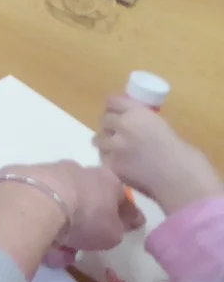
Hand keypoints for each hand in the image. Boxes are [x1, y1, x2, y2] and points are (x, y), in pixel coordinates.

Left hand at [7, 161, 144, 252]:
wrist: (36, 202)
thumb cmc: (84, 218)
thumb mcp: (112, 234)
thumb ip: (116, 228)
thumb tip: (116, 225)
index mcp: (106, 180)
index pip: (120, 197)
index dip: (124, 213)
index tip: (128, 224)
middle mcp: (78, 169)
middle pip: (87, 195)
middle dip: (86, 214)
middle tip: (81, 237)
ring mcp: (48, 169)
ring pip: (59, 197)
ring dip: (59, 217)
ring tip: (54, 243)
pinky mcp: (21, 175)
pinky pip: (35, 199)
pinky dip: (37, 214)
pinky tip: (35, 231)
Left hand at [97, 96, 222, 214]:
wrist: (182, 180)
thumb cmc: (181, 154)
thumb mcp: (162, 127)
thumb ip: (142, 121)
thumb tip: (129, 121)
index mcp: (138, 113)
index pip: (113, 101)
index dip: (114, 107)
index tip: (116, 112)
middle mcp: (123, 126)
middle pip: (104, 119)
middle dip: (110, 125)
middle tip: (118, 133)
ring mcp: (115, 146)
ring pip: (98, 138)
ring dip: (106, 142)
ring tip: (118, 150)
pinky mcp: (111, 164)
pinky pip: (103, 157)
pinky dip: (109, 158)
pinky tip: (120, 163)